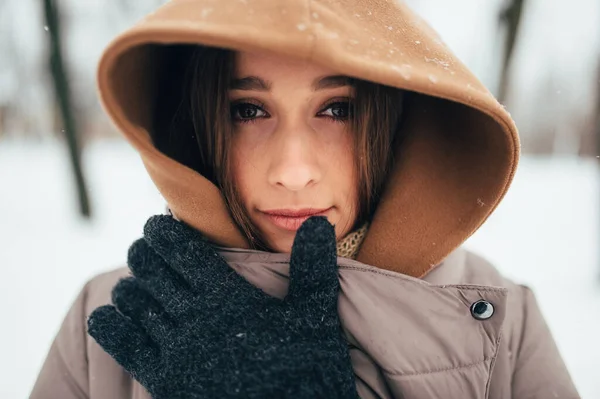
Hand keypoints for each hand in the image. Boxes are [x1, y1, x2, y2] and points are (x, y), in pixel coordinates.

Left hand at [87, 215, 357, 397]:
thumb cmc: (308, 367)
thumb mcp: (316, 314)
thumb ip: (313, 266)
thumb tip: (319, 223)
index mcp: (228, 296)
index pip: (181, 250)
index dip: (161, 232)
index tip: (156, 224)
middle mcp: (196, 319)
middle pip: (151, 270)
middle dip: (143, 252)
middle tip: (145, 248)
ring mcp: (178, 352)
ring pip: (134, 303)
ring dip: (129, 285)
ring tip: (134, 280)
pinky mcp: (167, 382)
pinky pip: (124, 346)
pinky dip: (110, 325)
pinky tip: (109, 315)